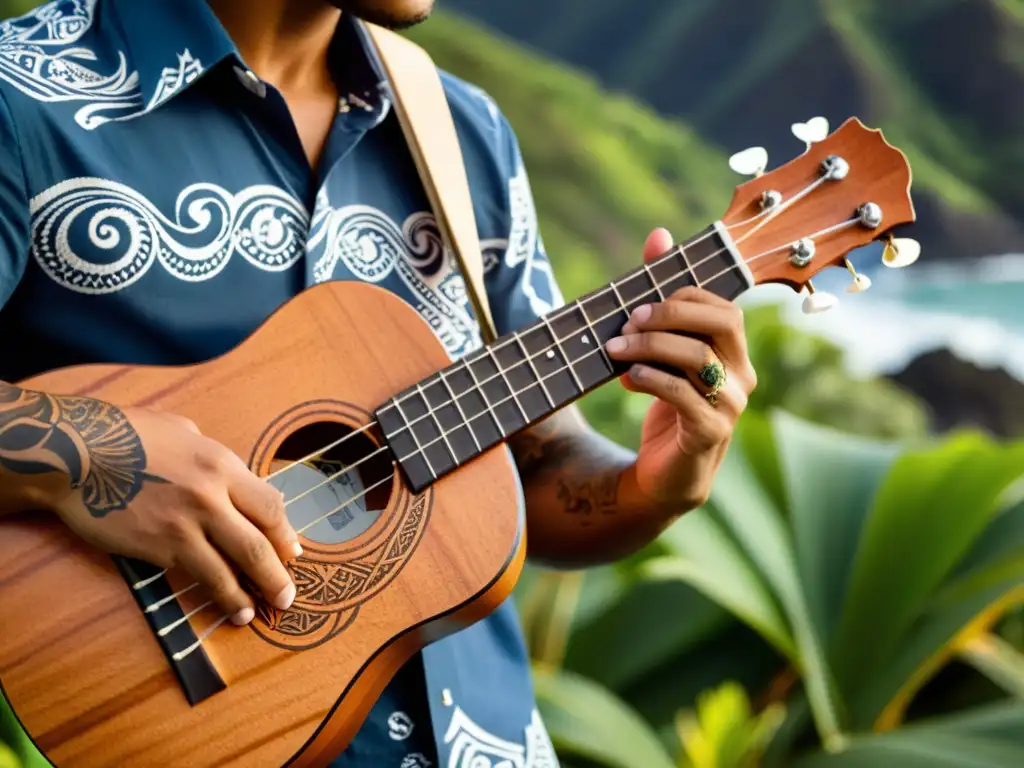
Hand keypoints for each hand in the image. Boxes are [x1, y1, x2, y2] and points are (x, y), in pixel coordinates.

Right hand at [41, 404, 299, 625]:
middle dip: (278, 574)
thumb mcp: (184, 432)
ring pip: (231, 568)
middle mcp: (212, 495)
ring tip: (258, 613)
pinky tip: (226, 605)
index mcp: (222, 464)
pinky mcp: (159, 547)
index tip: (292, 550)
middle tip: (287, 595)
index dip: (285, 533)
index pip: (270, 505)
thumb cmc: (127, 434)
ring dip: (250, 595)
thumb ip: (213, 459)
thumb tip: (231, 479)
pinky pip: (197, 574)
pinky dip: (217, 594)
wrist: (76, 453)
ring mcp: (186, 525)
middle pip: (259, 542)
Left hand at [604, 228, 757, 509]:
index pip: (721, 306)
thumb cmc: (664, 405)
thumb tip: (658, 235)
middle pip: (722, 322)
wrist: (663, 475)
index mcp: (734, 351)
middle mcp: (742, 375)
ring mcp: (730, 405)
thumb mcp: (659, 350)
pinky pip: (684, 395)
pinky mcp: (710, 432)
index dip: (680, 297)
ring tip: (614, 350)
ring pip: (698, 357)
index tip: (637, 303)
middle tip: (628, 321)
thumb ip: (661, 297)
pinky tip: (627, 378)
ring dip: (649, 346)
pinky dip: (651, 380)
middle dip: (670, 313)